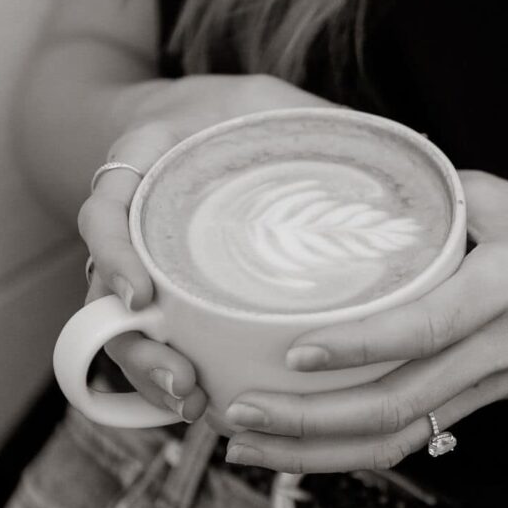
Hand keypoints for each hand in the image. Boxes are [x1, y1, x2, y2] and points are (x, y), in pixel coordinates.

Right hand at [76, 73, 332, 421]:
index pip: (106, 212)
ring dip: (150, 374)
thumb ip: (317, 124)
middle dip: (136, 348)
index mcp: (142, 165)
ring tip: (193, 404)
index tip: (140, 299)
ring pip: (118, 328)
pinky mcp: (158, 295)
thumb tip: (405, 153)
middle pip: (102, 295)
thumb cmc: (234, 111)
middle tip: (183, 380)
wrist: (193, 117)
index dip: (115, 257)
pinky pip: (147, 339)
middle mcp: (128, 221)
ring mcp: (138, 264)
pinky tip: (203, 403)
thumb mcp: (271, 103)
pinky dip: (166, 375)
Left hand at [217, 171, 507, 471]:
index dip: (361, 345)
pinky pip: (399, 443)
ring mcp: (478, 390)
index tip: (297, 349)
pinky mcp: (468, 410)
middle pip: (394, 405)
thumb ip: (439, 194)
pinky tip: (283, 452)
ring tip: (240, 443)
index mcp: (505, 289)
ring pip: (390, 439)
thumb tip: (349, 178)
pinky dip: (336, 455)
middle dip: (308, 419)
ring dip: (311, 452)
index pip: (427, 326)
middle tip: (236, 411)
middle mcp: (490, 352)